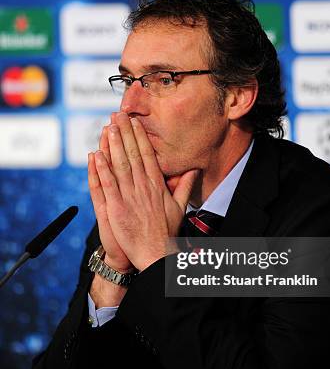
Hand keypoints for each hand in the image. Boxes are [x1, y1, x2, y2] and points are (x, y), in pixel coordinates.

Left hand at [91, 112, 198, 270]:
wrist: (156, 254)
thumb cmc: (166, 232)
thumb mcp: (179, 206)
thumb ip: (184, 186)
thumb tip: (193, 169)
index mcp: (157, 185)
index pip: (147, 155)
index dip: (139, 136)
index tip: (133, 122)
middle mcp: (143, 187)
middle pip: (132, 155)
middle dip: (124, 134)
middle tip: (118, 115)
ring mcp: (129, 197)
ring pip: (120, 165)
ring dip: (113, 145)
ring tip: (108, 127)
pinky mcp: (116, 209)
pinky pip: (107, 185)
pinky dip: (102, 169)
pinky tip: (96, 154)